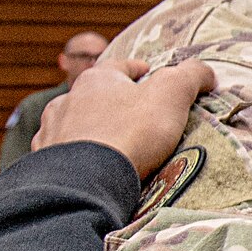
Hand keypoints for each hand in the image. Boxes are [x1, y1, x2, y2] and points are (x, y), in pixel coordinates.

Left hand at [33, 58, 215, 178]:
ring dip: (91, 130)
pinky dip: (76, 158)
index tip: (151, 75)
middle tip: (136, 117)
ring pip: (74, 125)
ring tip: (112, 147)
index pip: (120, 66)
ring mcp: (52, 133)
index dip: (139, 69)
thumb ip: (191, 76)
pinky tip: (89, 169)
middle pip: (95, 96)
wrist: (85, 184)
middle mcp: (67, 101)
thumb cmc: (130, 133)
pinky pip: (62, 156)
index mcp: (96, 80)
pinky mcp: (44, 164)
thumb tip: (206, 72)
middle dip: (114, 103)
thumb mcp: (172, 95)